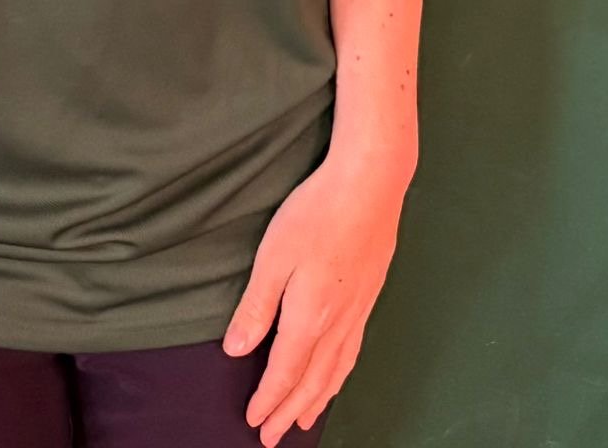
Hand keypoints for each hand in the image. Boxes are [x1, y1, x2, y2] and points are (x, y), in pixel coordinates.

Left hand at [221, 147, 410, 444]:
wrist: (371, 185)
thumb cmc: (316, 214)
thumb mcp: (273, 256)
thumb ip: (256, 307)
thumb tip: (236, 351)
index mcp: (309, 318)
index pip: (285, 372)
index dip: (269, 400)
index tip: (254, 422)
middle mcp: (337, 324)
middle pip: (312, 381)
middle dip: (291, 411)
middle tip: (273, 437)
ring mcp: (358, 312)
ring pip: (336, 371)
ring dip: (318, 400)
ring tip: (305, 421)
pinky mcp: (370, 296)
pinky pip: (353, 353)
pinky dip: (341, 376)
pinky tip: (338, 375)